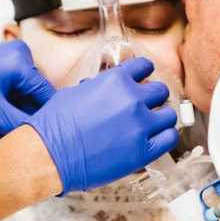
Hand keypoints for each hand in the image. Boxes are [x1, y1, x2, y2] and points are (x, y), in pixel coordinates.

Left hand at [0, 41, 55, 133]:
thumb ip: (22, 125)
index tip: (32, 140)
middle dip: (15, 122)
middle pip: (30, 99)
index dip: (40, 122)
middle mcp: (20, 56)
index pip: (45, 97)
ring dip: (4, 119)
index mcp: (21, 62)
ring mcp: (9, 60)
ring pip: (18, 99)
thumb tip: (44, 136)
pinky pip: (9, 92)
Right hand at [24, 57, 177, 193]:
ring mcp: (141, 125)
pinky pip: (169, 138)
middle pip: (160, 91)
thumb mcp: (77, 92)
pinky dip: (165, 138)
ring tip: (151, 126)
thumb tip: (107, 88)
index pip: (145, 66)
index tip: (142, 81)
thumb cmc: (55, 125)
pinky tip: (155, 140)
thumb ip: (100, 87)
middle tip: (144, 107)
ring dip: (160, 119)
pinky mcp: (143, 150)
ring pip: (169, 115)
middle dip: (152, 98)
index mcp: (116, 80)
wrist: (50, 154)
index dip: (144, 74)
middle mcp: (133, 99)